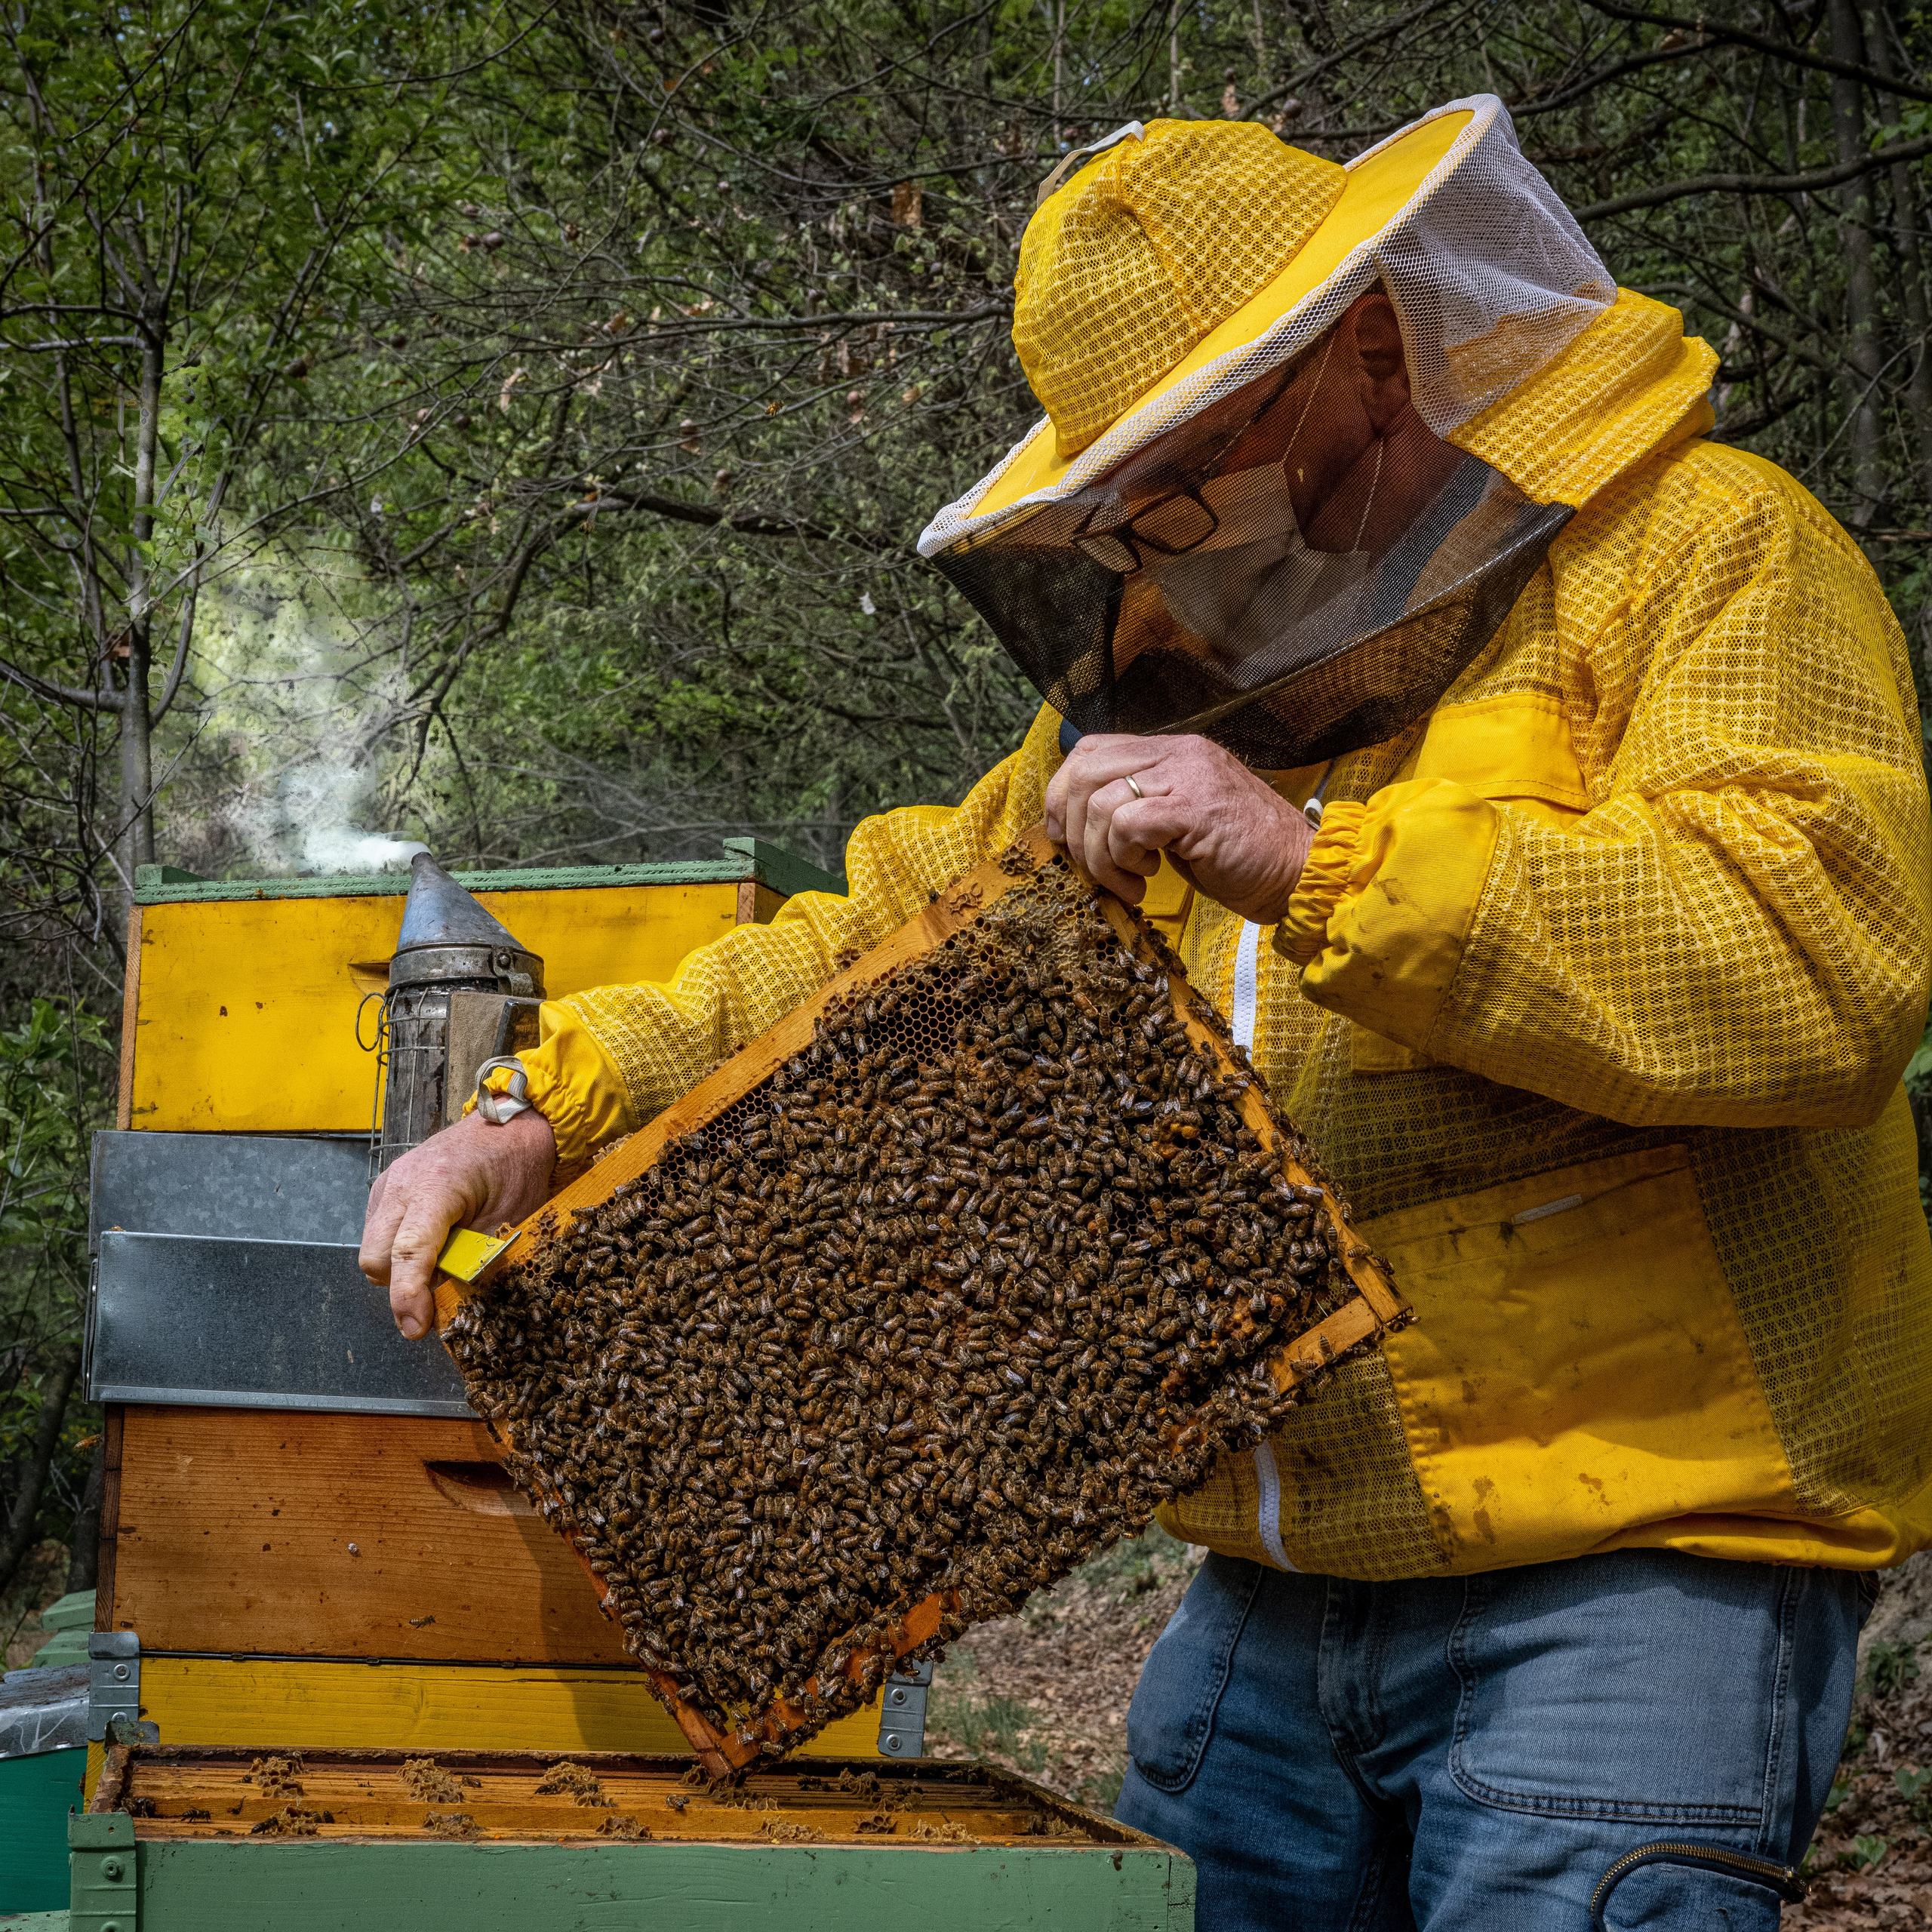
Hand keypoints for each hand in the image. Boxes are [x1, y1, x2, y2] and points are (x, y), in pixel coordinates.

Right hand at [359, 1108, 556, 1339]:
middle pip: (376, 1258)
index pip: (408, 1252)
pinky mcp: (386, 1185)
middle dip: (400, 1284)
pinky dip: (396, 1247)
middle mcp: (403, 1181)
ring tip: (438, 1259)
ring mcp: (389, 1181)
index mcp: (437, 1186)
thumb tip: (449, 1301)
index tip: (416, 1328)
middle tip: (437, 1289)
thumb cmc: (517, 1167)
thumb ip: (476, 1259)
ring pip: (372, 1247)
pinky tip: (428, 1241)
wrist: (511, 1125)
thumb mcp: (510, 1219)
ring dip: (397, 1267)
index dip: (408, 1297)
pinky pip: (376, 1230)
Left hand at [1043, 733, 1313, 922]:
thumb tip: (1082, 825)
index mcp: (1172, 750)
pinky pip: (1127, 824)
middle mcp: (1178, 753)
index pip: (1091, 750)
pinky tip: (1145, 878)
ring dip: (1099, 856)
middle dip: (1072, 827)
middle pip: (1084, 770)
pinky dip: (1121, 859)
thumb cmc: (1242, 856)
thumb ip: (1140, 808)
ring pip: (1101, 802)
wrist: (1299, 872)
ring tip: (1128, 882)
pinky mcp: (1195, 809)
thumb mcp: (1181, 820)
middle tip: (1091, 867)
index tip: (1063, 836)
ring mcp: (1187, 777)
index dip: (1061, 793)